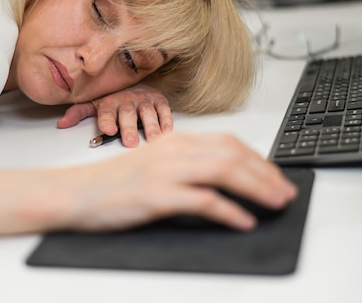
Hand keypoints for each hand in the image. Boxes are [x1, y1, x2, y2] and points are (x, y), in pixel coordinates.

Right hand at [0, 132, 297, 237]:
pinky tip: (243, 221)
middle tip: (285, 193)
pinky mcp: (156, 195)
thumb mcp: (155, 164)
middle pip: (233, 154)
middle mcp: (175, 150)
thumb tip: (224, 177)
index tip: (276, 176)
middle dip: (266, 173)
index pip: (229, 143)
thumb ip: (186, 164)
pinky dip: (228, 211)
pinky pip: (202, 200)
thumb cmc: (113, 182)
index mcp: (176, 140)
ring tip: (276, 204)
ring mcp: (165, 171)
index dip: (259, 160)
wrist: (75, 192)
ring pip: (224, 171)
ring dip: (256, 187)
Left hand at [56, 83, 172, 146]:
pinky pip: (164, 110)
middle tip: (131, 143)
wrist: (136, 81)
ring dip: (151, 126)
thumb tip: (61, 124)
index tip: (108, 130)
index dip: (107, 120)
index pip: (106, 112)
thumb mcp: (95, 103)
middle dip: (129, 128)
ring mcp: (145, 100)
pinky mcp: (160, 101)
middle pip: (128, 114)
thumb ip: (79, 113)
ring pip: (148, 113)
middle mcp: (128, 100)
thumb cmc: (115, 99)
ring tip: (153, 139)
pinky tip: (166, 131)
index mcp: (110, 102)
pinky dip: (166, 120)